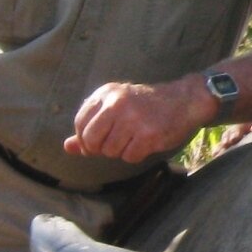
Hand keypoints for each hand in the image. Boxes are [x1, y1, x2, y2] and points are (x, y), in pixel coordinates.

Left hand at [65, 77, 211, 162]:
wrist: (184, 100)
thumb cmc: (146, 106)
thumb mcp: (116, 108)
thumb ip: (90, 126)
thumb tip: (67, 147)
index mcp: (106, 93)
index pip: (80, 123)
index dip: (85, 139)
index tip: (97, 141)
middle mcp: (117, 103)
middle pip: (90, 140)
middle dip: (99, 149)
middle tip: (114, 144)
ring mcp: (133, 119)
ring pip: (110, 151)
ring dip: (120, 151)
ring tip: (134, 139)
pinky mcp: (148, 135)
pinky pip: (129, 157)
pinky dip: (136, 155)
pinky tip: (145, 143)